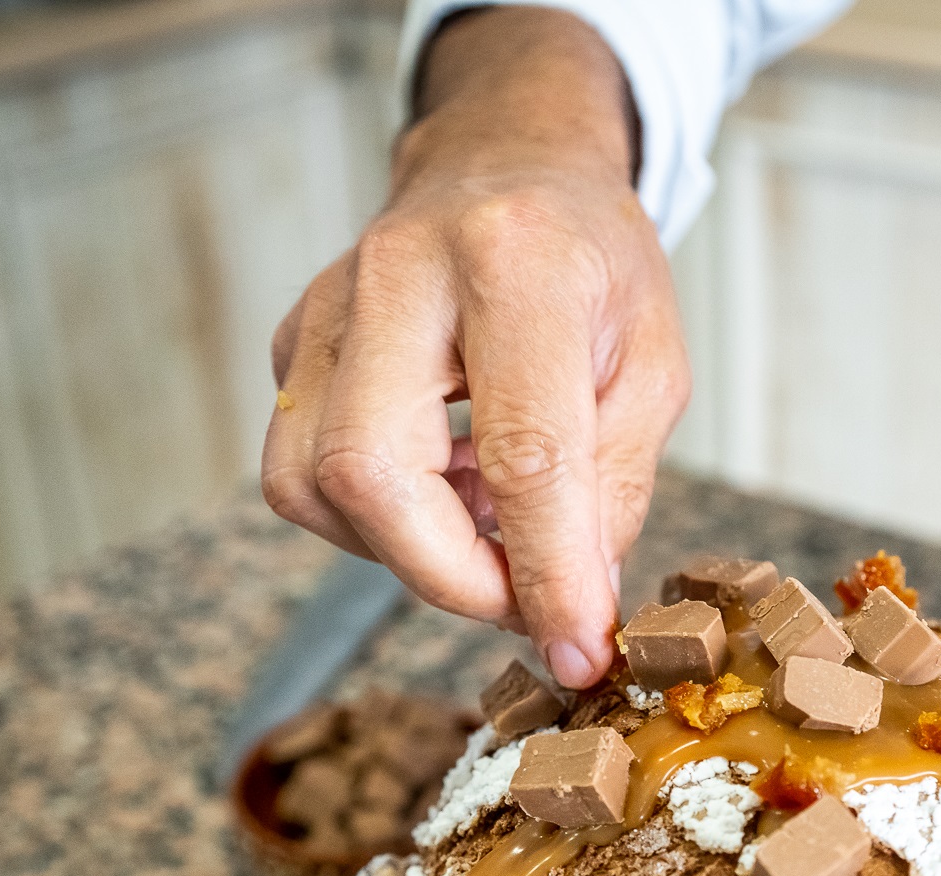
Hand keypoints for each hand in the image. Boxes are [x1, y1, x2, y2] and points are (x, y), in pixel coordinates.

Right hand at [261, 9, 689, 687]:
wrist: (506, 163)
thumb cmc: (588, 263)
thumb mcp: (651, 368)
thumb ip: (612, 490)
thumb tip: (569, 609)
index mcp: (516, 261)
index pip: (521, 450)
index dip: (546, 571)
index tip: (578, 646)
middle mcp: (400, 273)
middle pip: (372, 473)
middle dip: (452, 577)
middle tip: (526, 599)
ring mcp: (326, 306)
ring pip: (313, 486)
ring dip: (408, 547)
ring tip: (488, 521)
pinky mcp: (290, 345)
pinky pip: (301, 473)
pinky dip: (375, 516)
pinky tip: (442, 486)